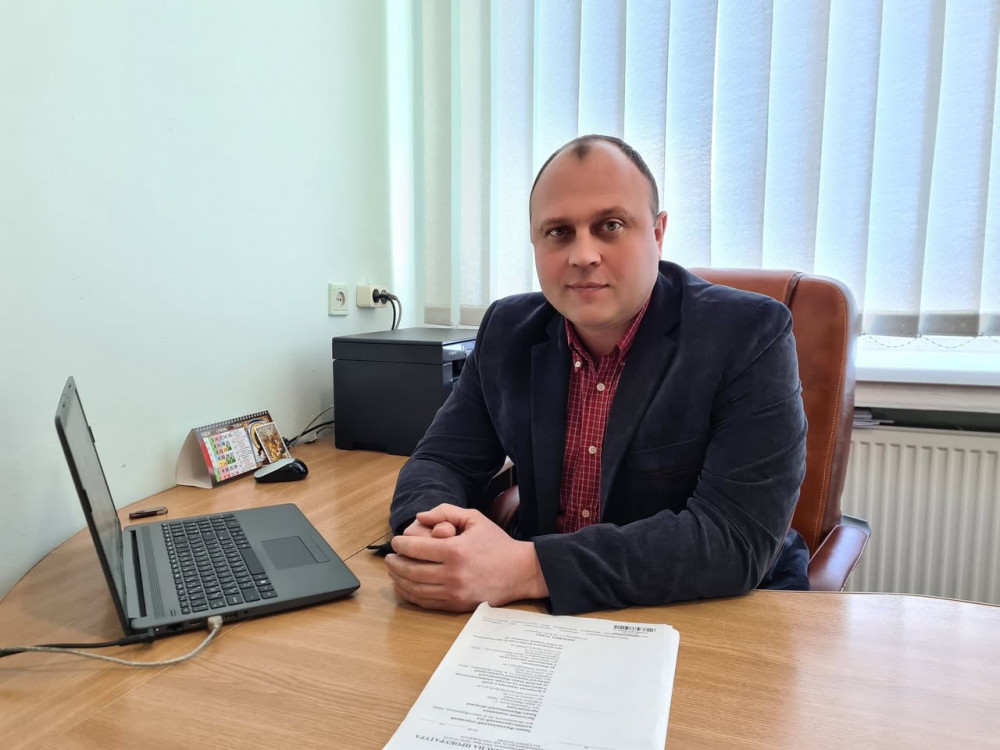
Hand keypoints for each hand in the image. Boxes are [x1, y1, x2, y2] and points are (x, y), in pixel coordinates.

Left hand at [385, 504, 547, 611]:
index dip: (400, 545)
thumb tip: (420, 517)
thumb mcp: (474, 518)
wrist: (519, 571)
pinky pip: (426, 602)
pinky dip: (410, 595)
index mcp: (456, 551)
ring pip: (415, 589)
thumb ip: (446, 511)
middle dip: (395, 563)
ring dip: (399, 580)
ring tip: (393, 571)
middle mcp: (453, 574)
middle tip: (389, 557)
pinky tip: (405, 586)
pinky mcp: (457, 605)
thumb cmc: (496, 543)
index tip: (395, 542)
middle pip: (411, 570)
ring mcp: (454, 593)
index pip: (416, 549)